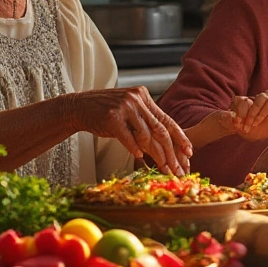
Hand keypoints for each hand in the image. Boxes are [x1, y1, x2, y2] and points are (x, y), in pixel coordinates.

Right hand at [67, 87, 191, 175]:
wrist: (78, 107)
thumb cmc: (105, 114)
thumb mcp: (129, 113)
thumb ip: (145, 124)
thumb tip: (164, 147)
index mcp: (144, 97)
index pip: (167, 120)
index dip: (180, 137)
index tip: (189, 153)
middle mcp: (137, 100)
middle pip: (160, 130)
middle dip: (172, 153)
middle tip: (178, 169)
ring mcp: (125, 107)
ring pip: (146, 135)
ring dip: (156, 155)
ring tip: (163, 169)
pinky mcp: (112, 117)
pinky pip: (128, 137)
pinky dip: (135, 149)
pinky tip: (140, 158)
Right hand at [230, 90, 267, 140]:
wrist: (245, 132)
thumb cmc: (263, 129)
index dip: (265, 112)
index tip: (259, 123)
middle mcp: (265, 97)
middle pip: (261, 98)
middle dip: (255, 114)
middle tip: (252, 126)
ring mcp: (251, 98)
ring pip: (248, 101)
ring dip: (245, 117)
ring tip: (244, 128)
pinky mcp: (239, 100)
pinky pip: (238, 103)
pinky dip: (237, 115)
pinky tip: (238, 124)